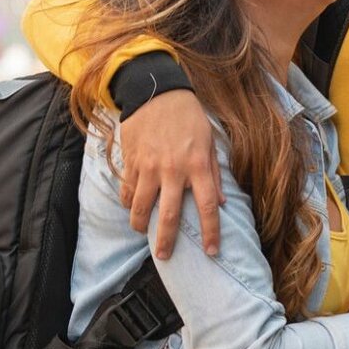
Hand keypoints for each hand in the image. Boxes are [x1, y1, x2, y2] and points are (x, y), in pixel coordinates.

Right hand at [119, 90, 218, 257]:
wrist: (155, 91)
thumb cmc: (187, 115)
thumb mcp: (209, 140)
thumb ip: (214, 171)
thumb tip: (222, 201)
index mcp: (198, 164)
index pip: (208, 205)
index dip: (211, 231)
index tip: (212, 251)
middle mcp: (173, 169)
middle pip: (169, 215)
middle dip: (166, 241)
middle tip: (164, 257)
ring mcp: (148, 167)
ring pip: (140, 206)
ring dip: (140, 224)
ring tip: (142, 232)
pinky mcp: (131, 161)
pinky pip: (126, 190)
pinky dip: (127, 202)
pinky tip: (130, 207)